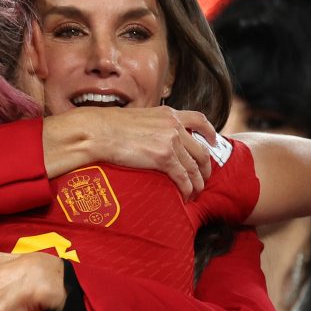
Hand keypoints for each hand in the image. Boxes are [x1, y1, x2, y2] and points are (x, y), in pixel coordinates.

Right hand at [43, 106, 218, 197]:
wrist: (98, 131)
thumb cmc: (109, 126)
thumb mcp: (138, 118)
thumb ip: (152, 125)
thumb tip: (152, 137)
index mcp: (168, 114)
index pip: (199, 120)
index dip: (210, 133)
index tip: (213, 142)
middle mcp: (174, 126)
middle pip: (201, 149)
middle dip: (206, 167)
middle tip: (204, 178)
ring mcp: (170, 141)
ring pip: (194, 167)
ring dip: (197, 182)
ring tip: (195, 192)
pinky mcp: (164, 157)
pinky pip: (183, 177)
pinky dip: (187, 189)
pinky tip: (185, 196)